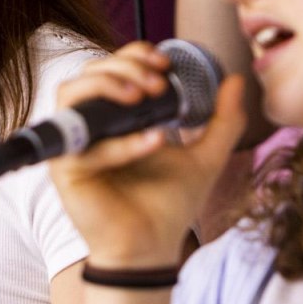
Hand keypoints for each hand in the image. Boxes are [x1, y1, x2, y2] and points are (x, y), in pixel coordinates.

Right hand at [47, 43, 247, 266]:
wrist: (155, 248)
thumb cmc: (169, 204)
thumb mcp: (205, 156)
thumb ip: (222, 120)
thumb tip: (236, 80)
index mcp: (113, 117)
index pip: (109, 68)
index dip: (132, 55)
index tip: (165, 64)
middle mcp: (87, 127)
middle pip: (86, 74)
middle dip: (122, 68)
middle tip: (158, 83)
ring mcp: (72, 148)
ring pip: (70, 97)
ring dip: (106, 88)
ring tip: (144, 97)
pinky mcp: (66, 173)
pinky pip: (86, 148)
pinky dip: (120, 142)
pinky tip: (155, 142)